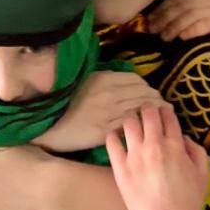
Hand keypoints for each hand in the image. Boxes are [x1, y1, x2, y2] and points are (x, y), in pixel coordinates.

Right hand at [35, 70, 162, 151]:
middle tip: (162, 106)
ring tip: (160, 116)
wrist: (47, 123)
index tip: (152, 93)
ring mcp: (109, 112)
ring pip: (141, 108)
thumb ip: (105, 81)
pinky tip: (147, 129)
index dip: (147, 87)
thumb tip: (124, 83)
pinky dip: (142, 125)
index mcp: (103, 78)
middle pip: (143, 93)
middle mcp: (109, 93)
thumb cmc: (63, 102)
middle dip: (156, 99)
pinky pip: (131, 124)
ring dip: (154, 112)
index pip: (136, 80)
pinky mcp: (106, 130)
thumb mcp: (84, 83)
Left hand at [107, 104, 208, 209]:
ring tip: (132, 123)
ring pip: (128, 122)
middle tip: (146, 112)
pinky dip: (113, 134)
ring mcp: (135, 156)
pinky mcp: (120, 168)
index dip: (165, 110)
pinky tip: (117, 137)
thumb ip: (196, 150)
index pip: (168, 116)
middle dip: (147, 109)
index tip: (163, 112)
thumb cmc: (188, 202)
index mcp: (175, 146)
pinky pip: (111, 142)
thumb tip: (183, 138)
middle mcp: (154, 146)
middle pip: (147, 113)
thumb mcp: (202, 173)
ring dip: (131, 118)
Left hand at [151, 0, 209, 63]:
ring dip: (175, 25)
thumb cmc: (196, 40)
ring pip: (193, 12)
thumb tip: (150, 9)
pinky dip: (192, 29)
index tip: (150, 17)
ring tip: (164, 37)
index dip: (163, 2)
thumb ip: (174, 9)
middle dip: (165, 15)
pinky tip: (182, 37)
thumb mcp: (184, 20)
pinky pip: (207, 24)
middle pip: (184, 2)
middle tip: (153, 29)